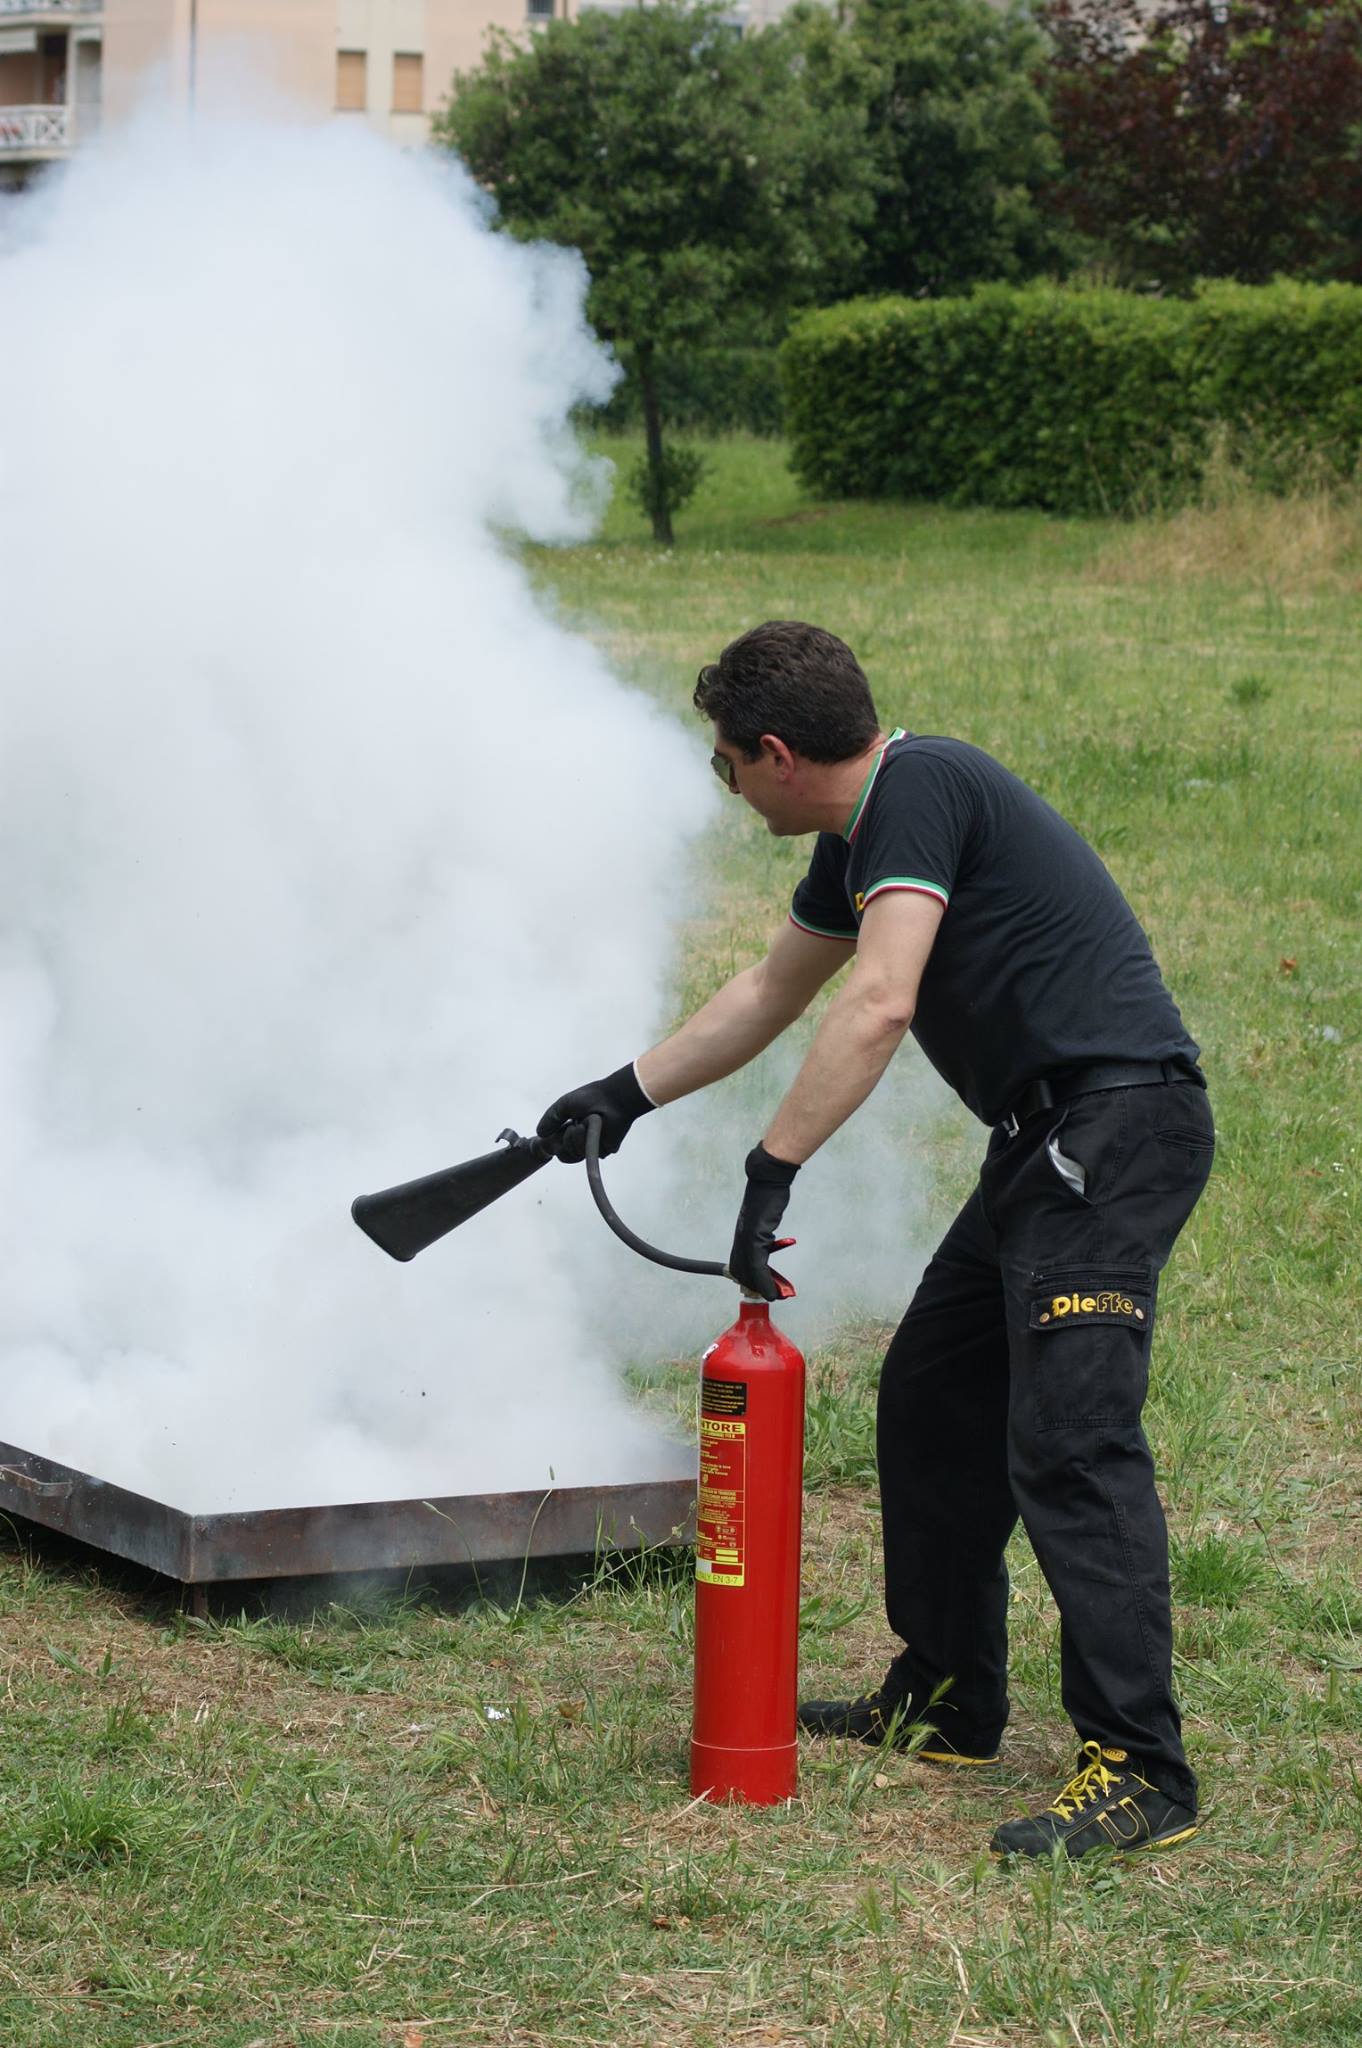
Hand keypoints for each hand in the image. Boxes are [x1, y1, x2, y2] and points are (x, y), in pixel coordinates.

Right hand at [536, 1063, 654, 1162]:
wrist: (613, 1099)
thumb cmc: (592, 1097)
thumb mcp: (564, 1104)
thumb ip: (551, 1118)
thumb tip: (539, 1133)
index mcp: (573, 1128)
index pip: (559, 1145)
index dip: (554, 1142)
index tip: (553, 1134)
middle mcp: (583, 1139)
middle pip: (565, 1154)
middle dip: (565, 1140)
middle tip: (572, 1126)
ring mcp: (593, 1146)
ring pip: (574, 1155)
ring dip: (575, 1139)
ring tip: (584, 1124)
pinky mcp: (604, 1150)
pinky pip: (587, 1154)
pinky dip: (585, 1141)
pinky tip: (589, 1128)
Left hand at [727, 1143, 798, 1300]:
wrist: (769, 1179)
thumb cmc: (770, 1195)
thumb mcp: (764, 1218)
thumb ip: (762, 1233)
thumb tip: (766, 1242)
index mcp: (742, 1235)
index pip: (739, 1265)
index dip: (749, 1280)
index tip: (759, 1290)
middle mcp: (740, 1238)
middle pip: (742, 1272)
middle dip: (756, 1287)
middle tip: (772, 1296)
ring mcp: (746, 1238)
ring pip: (748, 1272)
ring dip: (762, 1287)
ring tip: (776, 1295)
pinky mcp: (755, 1236)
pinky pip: (756, 1265)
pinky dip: (764, 1280)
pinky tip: (772, 1289)